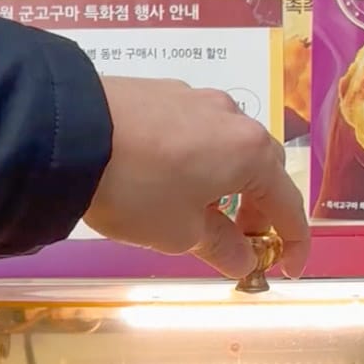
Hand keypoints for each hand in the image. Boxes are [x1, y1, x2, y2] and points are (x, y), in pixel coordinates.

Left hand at [85, 77, 309, 278]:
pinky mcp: (161, 92)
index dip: (293, 243)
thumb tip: (245, 258)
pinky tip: (166, 181)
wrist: (69, 132)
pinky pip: (195, 134)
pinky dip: (196, 164)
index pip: (288, 204)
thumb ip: (221, 247)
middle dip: (257, 211)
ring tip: (198, 213)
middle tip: (238, 243)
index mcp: (250, 153)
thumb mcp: (180, 232)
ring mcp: (197, 99)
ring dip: (224, 185)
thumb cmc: (137, 189)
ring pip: (226, 149)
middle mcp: (233, 118)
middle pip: (262, 170)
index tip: (286, 270)